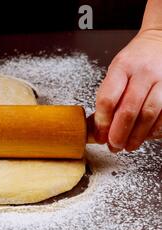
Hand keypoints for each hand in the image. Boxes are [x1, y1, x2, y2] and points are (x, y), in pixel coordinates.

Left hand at [95, 30, 161, 151]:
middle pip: (128, 110)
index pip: (108, 99)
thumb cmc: (135, 60)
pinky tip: (147, 136)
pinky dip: (155, 129)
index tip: (99, 136)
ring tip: (128, 146)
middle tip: (113, 146)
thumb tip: (98, 127)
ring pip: (149, 114)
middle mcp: (144, 72)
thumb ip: (108, 96)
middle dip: (119, 134)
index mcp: (122, 67)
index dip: (102, 122)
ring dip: (137, 136)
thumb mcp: (116, 71)